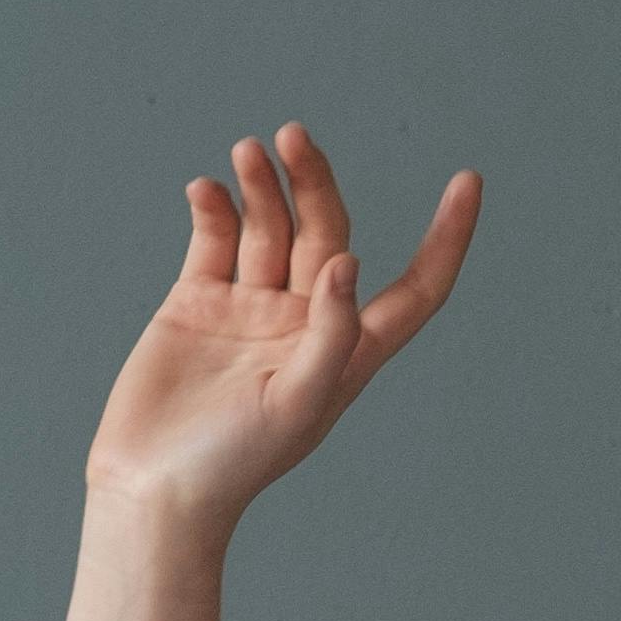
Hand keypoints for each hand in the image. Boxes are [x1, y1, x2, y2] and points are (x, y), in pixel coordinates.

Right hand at [82, 125, 479, 529]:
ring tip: (249, 150)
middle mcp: (305, 320)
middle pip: (326, 232)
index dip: (446, 239)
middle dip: (313, 182)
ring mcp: (251, 307)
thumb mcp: (299, 404)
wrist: (153, 485)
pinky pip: (215, 239)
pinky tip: (206, 189)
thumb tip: (349, 261)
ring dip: (262, 184)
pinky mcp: (198, 301)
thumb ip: (331, 335)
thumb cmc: (234, 463)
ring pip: (268, 226)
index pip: (416, 288)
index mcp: (348, 350)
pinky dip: (214, 207)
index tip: (467, 180)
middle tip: (293, 135)